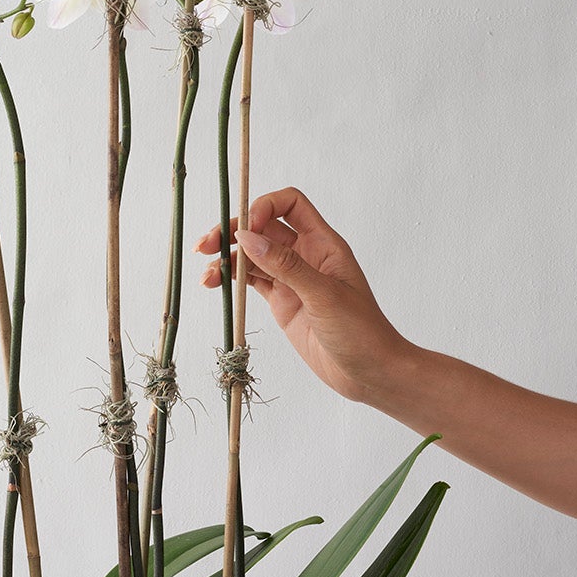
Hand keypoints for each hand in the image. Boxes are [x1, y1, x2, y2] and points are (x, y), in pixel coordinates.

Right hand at [196, 185, 409, 405]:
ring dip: (227, 258)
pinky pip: (251, 282)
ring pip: (252, 256)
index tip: (246, 229)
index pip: (290, 204)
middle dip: (234, 230)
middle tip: (207, 244)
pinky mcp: (281, 302)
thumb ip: (285, 266)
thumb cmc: (361, 331)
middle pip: (263, 227)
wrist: (369, 372)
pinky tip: (215, 284)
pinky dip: (231, 280)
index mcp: (323, 243)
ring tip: (206, 274)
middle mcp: (305, 255)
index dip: (264, 207)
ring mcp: (291, 279)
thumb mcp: (324, 295)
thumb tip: (247, 238)